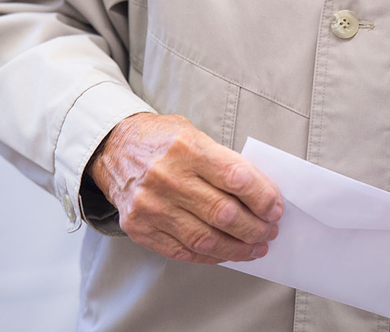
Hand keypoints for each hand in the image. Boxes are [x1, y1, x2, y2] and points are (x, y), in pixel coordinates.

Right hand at [89, 113, 281, 264]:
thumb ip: (226, 163)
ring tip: (256, 247)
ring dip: (238, 248)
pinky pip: (184, 251)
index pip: (237, 178)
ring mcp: (151, 206)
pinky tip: (227, 252)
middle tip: (270, 231)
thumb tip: (263, 196)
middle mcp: (167, 177)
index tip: (276, 209)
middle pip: (225, 214)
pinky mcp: (140, 228)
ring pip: (206, 239)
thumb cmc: (162, 140)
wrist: (113, 148)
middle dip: (256, 228)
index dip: (263, 198)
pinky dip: (211, 256)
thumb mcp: (195, 135)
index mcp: (186, 148)